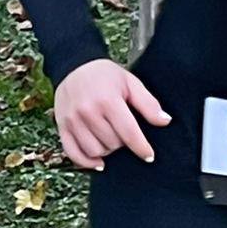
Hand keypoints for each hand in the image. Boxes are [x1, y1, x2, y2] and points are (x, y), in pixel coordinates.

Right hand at [54, 59, 171, 171]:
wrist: (74, 65)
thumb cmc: (105, 75)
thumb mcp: (131, 83)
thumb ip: (148, 103)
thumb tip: (164, 121)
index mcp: (108, 100)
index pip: (129, 133)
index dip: (141, 148)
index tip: (149, 155)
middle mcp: (88, 111)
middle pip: (112, 144)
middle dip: (122, 143)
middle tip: (124, 132)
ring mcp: (73, 120)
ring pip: (95, 151)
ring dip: (107, 151)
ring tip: (111, 139)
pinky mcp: (62, 126)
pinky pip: (73, 153)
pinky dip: (86, 162)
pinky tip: (98, 161)